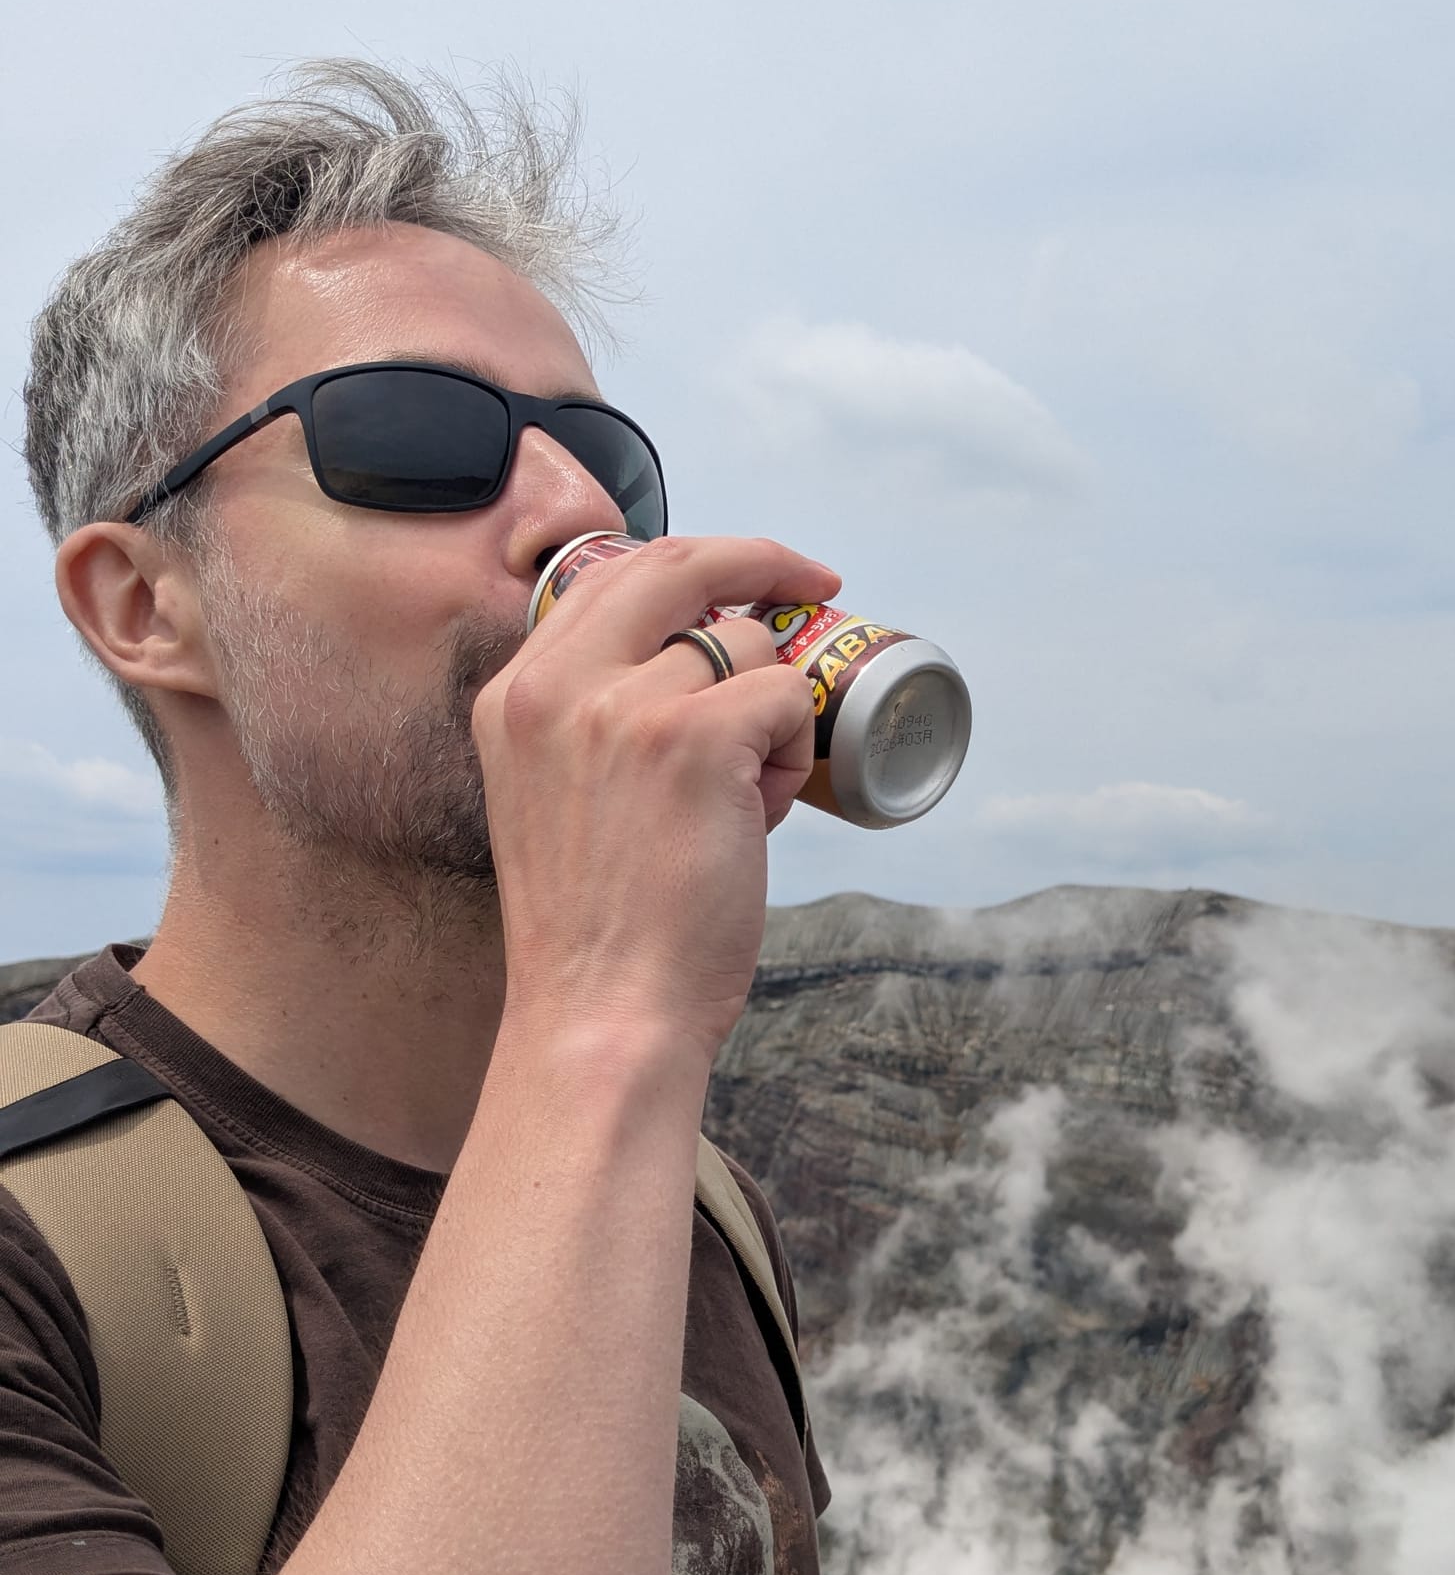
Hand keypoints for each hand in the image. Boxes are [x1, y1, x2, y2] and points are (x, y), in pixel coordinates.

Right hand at [474, 537, 838, 1057]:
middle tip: (817, 585)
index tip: (750, 574)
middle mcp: (558, 686)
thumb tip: (705, 656)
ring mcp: (625, 708)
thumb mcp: (557, 795)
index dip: (696, 563)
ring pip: (746, 646)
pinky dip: (795, 747)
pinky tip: (767, 810)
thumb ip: (599, 721)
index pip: (613, 575)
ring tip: (752, 797)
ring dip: (775, 712)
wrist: (601, 1015)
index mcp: (516, 696)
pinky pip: (785, 696)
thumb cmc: (601, 931)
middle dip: (763, 559)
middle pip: (679, 565)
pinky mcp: (694, 742)